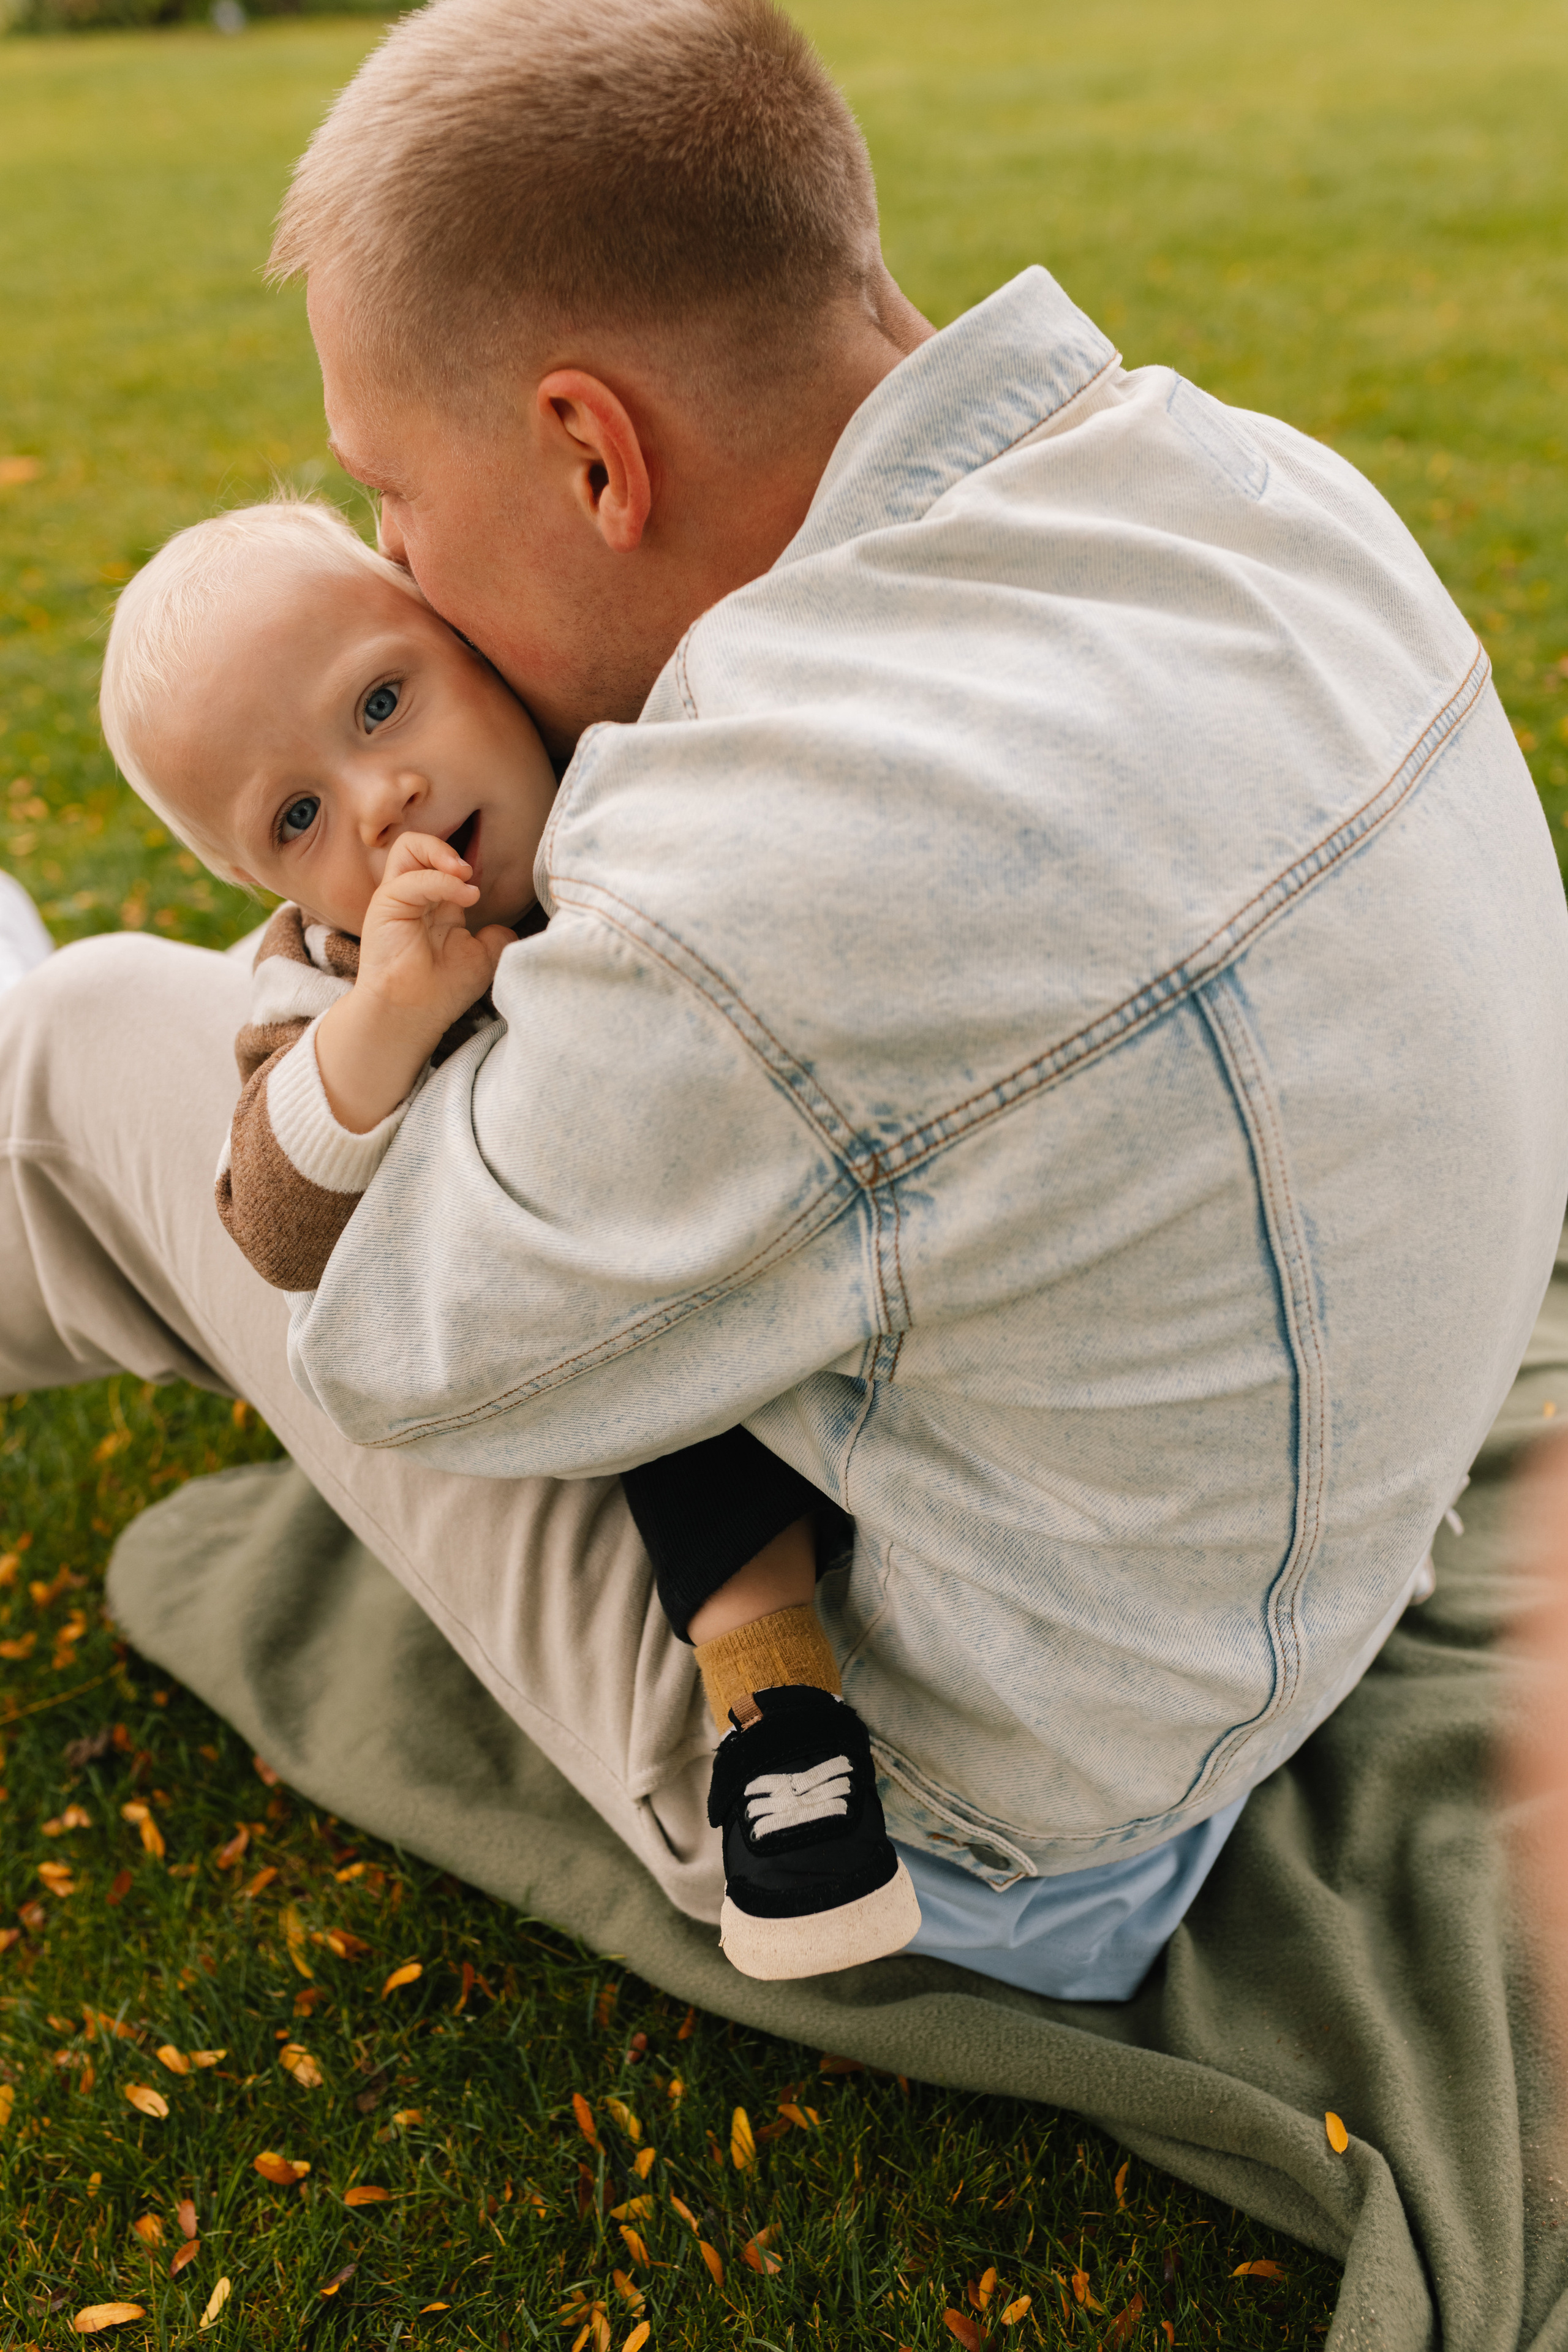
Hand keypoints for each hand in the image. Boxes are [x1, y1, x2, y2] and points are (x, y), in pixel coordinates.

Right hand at [314, 832, 516, 1133]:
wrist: (413, 1014)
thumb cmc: (442, 990)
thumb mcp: (483, 958)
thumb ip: (496, 936)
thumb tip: (505, 926)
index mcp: (431, 903)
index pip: (438, 860)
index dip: (461, 862)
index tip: (483, 886)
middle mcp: (411, 895)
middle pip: (417, 845)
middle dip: (445, 847)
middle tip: (469, 871)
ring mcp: (395, 898)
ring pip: (407, 847)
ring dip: (441, 853)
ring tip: (464, 875)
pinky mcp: (385, 906)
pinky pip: (411, 879)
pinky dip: (441, 881)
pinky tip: (465, 897)